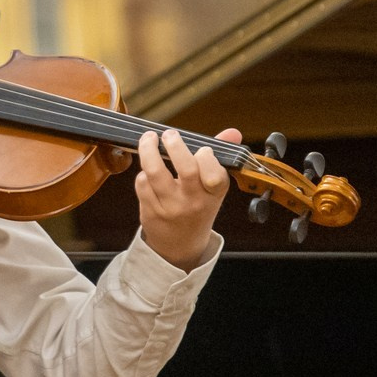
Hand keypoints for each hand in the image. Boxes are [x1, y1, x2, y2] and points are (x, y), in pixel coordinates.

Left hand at [135, 126, 235, 268]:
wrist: (181, 244)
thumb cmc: (198, 206)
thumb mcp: (213, 187)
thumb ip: (220, 156)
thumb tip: (233, 132)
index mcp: (214, 193)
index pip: (215, 174)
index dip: (207, 156)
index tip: (202, 149)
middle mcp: (194, 202)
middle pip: (186, 169)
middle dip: (175, 145)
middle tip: (168, 134)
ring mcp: (171, 208)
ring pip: (156, 172)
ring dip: (148, 150)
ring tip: (148, 139)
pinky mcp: (150, 211)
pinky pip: (142, 183)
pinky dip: (143, 173)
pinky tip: (148, 171)